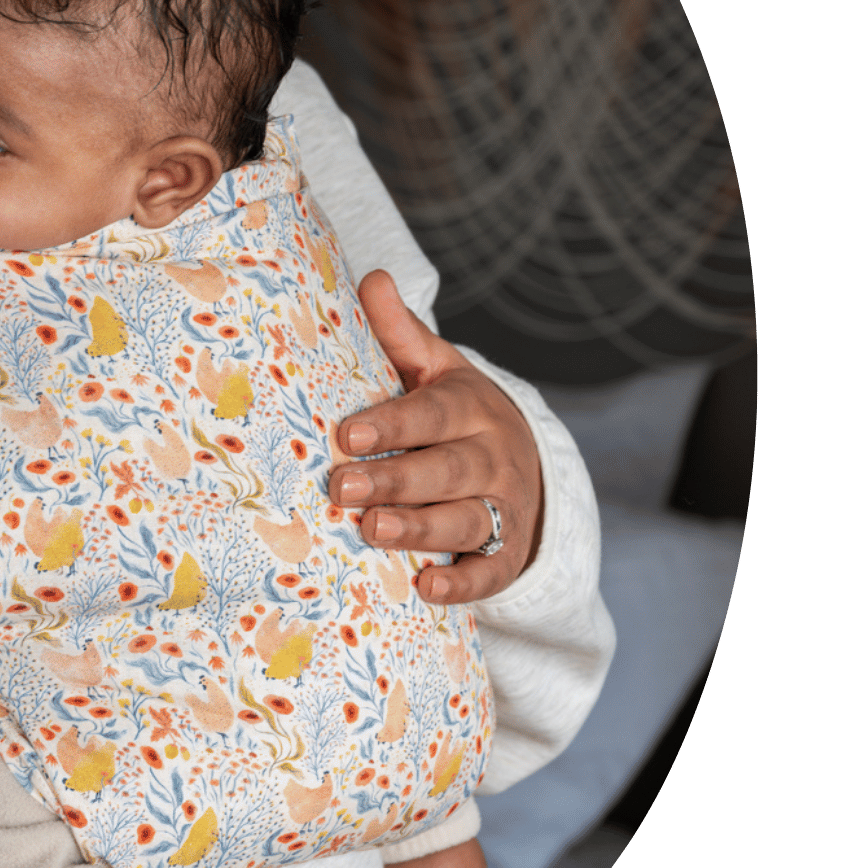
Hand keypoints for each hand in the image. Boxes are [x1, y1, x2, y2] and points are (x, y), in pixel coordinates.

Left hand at [329, 270, 543, 604]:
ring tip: (374, 530)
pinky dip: (462, 584)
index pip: (433, 414)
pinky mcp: (506, 555)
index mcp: (473, 406)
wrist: (524, 465)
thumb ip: (401, 333)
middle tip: (343, 486)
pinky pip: (488, 573)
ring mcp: (505, 508)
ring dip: (420, 529)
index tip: (347, 434)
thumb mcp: (436, 369)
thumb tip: (372, 279)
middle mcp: (493, 457)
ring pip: (466, 521)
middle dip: (396, 480)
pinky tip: (426, 589)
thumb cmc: (455, 414)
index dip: (392, 424)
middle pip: (447, 471)